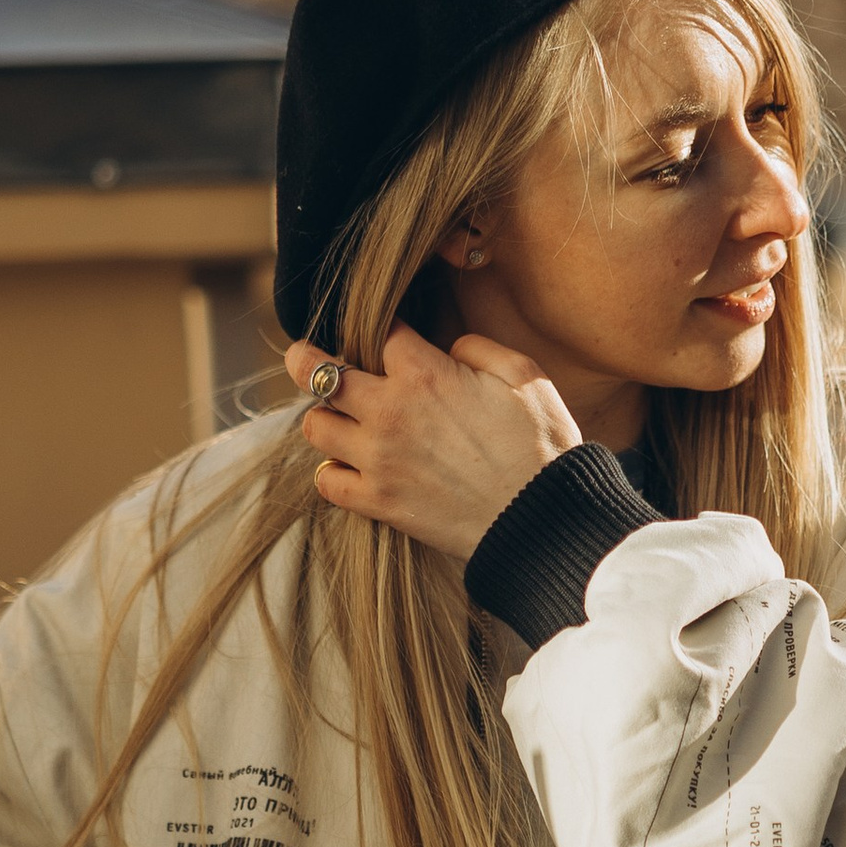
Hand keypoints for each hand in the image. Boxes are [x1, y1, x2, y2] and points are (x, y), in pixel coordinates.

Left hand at [280, 325, 577, 563]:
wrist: (542, 519)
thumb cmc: (541, 444)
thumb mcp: (524, 375)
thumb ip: (478, 347)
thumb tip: (448, 348)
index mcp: (425, 373)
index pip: (378, 331)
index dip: (380, 326)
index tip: (382, 332)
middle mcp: (390, 412)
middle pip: (318, 372)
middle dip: (306, 358)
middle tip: (302, 355)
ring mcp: (379, 460)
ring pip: (315, 427)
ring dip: (325, 419)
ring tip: (340, 420)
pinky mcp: (378, 502)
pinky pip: (327, 481)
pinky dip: (333, 472)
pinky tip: (350, 466)